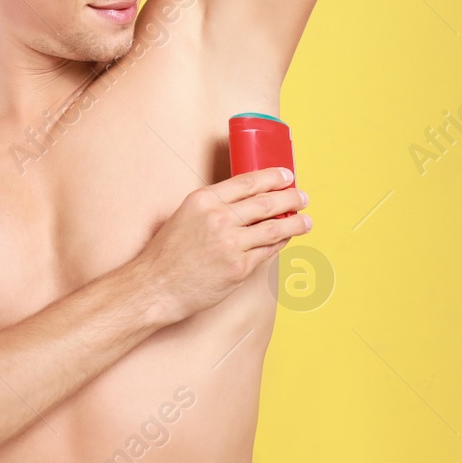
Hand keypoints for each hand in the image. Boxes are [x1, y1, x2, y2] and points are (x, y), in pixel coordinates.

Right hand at [134, 167, 310, 324]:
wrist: (156, 287)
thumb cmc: (167, 254)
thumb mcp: (185, 215)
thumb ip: (214, 206)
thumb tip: (247, 202)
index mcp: (204, 200)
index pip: (247, 182)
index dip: (272, 177)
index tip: (286, 175)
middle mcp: (219, 218)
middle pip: (266, 202)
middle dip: (290, 197)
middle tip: (302, 197)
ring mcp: (231, 244)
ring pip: (273, 228)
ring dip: (294, 222)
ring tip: (306, 220)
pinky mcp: (239, 268)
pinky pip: (267, 252)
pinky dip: (280, 243)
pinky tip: (287, 239)